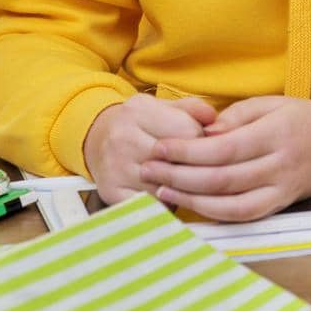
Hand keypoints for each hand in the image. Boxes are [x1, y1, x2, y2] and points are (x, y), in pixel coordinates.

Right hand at [83, 94, 216, 204]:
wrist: (96, 138)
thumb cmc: (138, 123)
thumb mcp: (162, 106)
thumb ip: (192, 108)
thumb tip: (214, 118)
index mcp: (138, 111)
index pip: (187, 131)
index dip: (202, 140)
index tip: (202, 144)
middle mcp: (123, 138)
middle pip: (176, 160)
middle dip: (192, 165)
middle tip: (196, 165)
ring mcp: (114, 167)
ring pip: (165, 185)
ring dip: (179, 186)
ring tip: (180, 178)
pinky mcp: (111, 191)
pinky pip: (149, 204)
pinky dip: (161, 202)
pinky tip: (165, 194)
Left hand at [139, 96, 310, 221]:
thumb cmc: (301, 119)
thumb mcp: (271, 104)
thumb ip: (235, 117)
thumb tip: (203, 134)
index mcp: (275, 134)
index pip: (223, 149)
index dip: (187, 151)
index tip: (159, 147)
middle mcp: (279, 166)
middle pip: (222, 179)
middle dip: (179, 176)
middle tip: (148, 169)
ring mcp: (281, 190)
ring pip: (230, 205)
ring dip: (191, 200)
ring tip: (161, 190)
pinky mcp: (279, 206)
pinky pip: (243, 216)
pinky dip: (214, 214)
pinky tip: (190, 204)